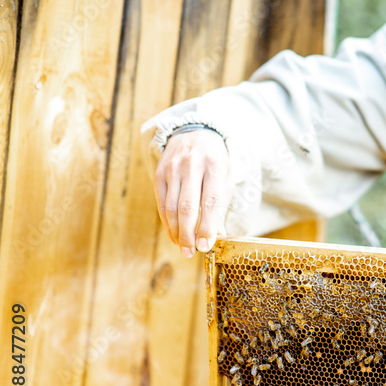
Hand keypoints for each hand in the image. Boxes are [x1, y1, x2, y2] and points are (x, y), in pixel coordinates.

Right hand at [153, 129, 231, 256]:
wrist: (193, 132)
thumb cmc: (215, 160)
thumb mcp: (226, 176)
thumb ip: (222, 203)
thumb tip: (218, 234)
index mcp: (214, 166)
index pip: (210, 201)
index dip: (207, 226)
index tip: (206, 246)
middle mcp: (191, 166)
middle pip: (187, 207)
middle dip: (189, 234)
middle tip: (191, 253)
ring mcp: (173, 169)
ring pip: (172, 207)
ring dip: (176, 232)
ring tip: (183, 249)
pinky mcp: (159, 174)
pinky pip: (162, 203)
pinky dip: (167, 223)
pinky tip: (174, 235)